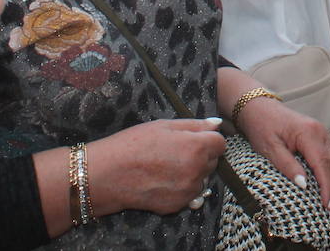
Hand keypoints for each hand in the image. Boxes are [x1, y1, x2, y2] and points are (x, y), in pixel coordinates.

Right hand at [86, 118, 225, 215]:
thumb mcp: (165, 125)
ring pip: (202, 179)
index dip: (208, 139)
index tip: (194, 138)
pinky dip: (182, 188)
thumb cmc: (134, 144)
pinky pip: (189, 194)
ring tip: (168, 166)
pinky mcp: (177, 205)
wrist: (109, 174)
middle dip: (201, 155)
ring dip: (193, 173)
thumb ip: (195, 125)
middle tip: (176, 151)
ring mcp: (188, 190)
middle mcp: (197, 171)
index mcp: (197, 147)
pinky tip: (163, 180)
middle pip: (212, 161)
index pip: (220, 143)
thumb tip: (217, 124)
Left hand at [236, 95, 329, 218]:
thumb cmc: (262, 127)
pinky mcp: (321, 137)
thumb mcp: (269, 148)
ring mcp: (323, 134)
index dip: (327, 187)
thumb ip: (287, 165)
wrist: (260, 108)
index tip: (328, 206)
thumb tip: (303, 185)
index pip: (322, 164)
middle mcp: (320, 132)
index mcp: (308, 133)